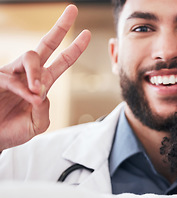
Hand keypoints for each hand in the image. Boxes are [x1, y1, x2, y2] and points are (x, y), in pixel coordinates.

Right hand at [0, 4, 90, 150]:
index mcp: (43, 83)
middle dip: (61, 28)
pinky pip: (14, 79)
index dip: (74, 48)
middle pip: (46, 45)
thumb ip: (44, 110)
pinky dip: (25, 90)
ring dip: (37, 73)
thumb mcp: (38, 124)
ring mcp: (13, 74)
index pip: (62, 61)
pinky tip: (30, 97)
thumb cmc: (14, 130)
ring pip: (31, 57)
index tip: (87, 34)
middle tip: (73, 9)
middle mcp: (29, 74)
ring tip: (38, 90)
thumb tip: (42, 94)